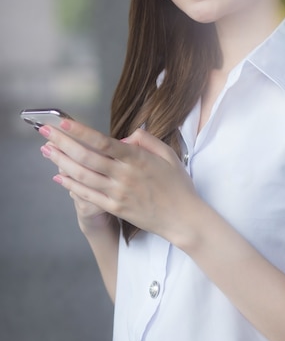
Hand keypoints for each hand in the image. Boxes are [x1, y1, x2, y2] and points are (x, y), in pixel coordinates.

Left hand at [39, 120, 198, 243]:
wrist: (184, 218)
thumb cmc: (178, 184)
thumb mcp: (168, 154)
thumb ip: (146, 140)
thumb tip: (122, 138)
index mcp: (136, 158)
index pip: (102, 141)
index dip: (80, 132)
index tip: (63, 122)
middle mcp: (124, 175)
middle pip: (86, 157)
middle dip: (62, 142)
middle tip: (45, 131)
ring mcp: (118, 193)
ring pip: (82, 175)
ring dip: (61, 161)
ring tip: (46, 150)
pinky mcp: (115, 208)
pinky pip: (87, 195)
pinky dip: (71, 185)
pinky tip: (59, 176)